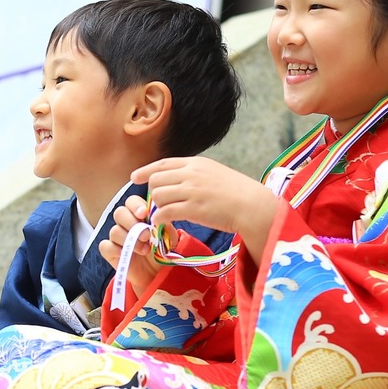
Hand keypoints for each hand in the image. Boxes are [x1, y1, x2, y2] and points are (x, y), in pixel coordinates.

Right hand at [99, 194, 159, 293]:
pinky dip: (114, 249)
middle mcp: (126, 224)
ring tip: (144, 250)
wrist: (157, 274)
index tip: (144, 213)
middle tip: (147, 236)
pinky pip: (104, 246)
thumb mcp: (168, 237)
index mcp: (139, 216)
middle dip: (132, 223)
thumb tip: (160, 216)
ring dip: (129, 240)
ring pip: (114, 231)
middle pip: (119, 213)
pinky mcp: (110, 252)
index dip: (135, 205)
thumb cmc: (162, 252)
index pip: (131, 202)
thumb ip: (163, 225)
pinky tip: (125, 254)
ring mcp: (116, 238)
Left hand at [131, 157, 279, 264]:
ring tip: (165, 216)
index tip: (135, 177)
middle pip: (156, 180)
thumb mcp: (215, 173)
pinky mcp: (193, 209)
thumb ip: (196, 174)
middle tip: (158, 206)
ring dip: (157, 208)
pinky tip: (164, 225)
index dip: (146, 170)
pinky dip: (160, 220)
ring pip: (157, 196)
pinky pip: (165, 212)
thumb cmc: (237, 192)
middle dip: (153, 193)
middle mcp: (191, 174)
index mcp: (196, 163)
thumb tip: (180, 179)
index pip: (163, 163)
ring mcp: (191, 190)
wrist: (253, 205)